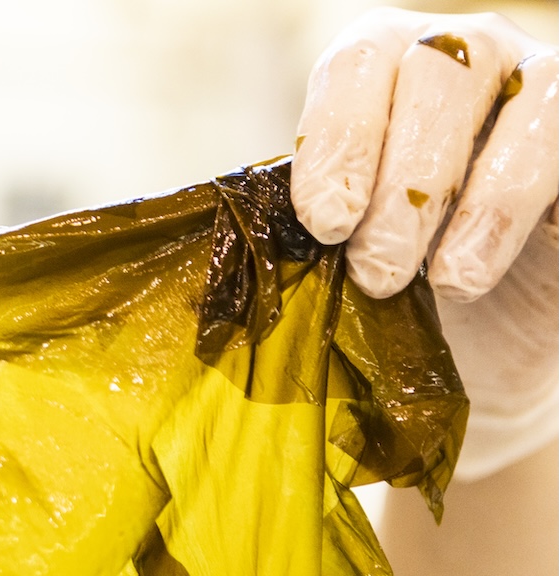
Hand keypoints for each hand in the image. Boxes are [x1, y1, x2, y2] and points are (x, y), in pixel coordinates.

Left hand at [291, 8, 557, 478]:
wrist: (467, 350)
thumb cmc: (375, 292)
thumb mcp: (316, 254)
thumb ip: (281, 226)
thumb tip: (213, 250)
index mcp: (378, 71)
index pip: (359, 63)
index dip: (339, 138)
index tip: (322, 223)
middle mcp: (463, 62)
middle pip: (439, 71)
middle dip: (401, 181)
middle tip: (374, 271)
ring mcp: (536, 94)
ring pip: (527, 98)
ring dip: (469, 200)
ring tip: (438, 285)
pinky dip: (518, 209)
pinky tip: (473, 272)